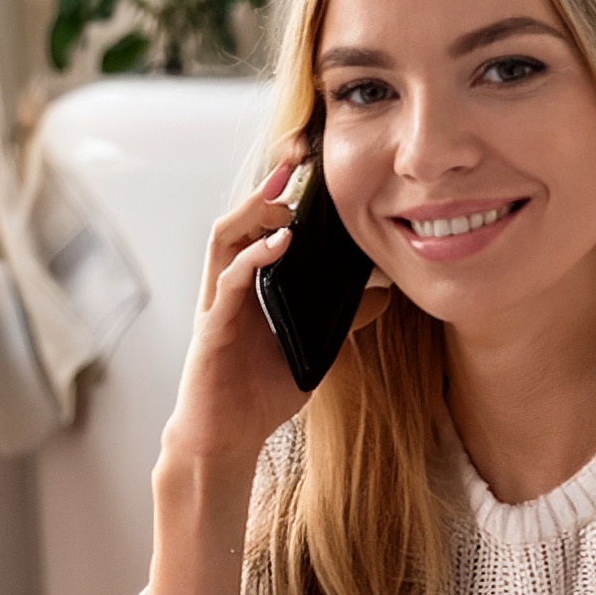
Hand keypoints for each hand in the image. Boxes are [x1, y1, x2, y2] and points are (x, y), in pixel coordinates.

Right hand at [162, 155, 311, 467]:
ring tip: (286, 189)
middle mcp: (229, 285)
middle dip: (268, 182)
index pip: (262, 223)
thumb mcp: (312, 348)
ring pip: (225, 238)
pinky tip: (279, 242)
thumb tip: (383, 293)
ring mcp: (217, 304)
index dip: (283, 189)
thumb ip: (341, 318)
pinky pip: (229, 282)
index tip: (311, 159)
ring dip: (254, 209)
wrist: (224, 440)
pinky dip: (254, 257)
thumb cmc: (257, 393)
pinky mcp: (212, 328)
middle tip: (299, 154)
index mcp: (252, 284)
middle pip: (241, 217)